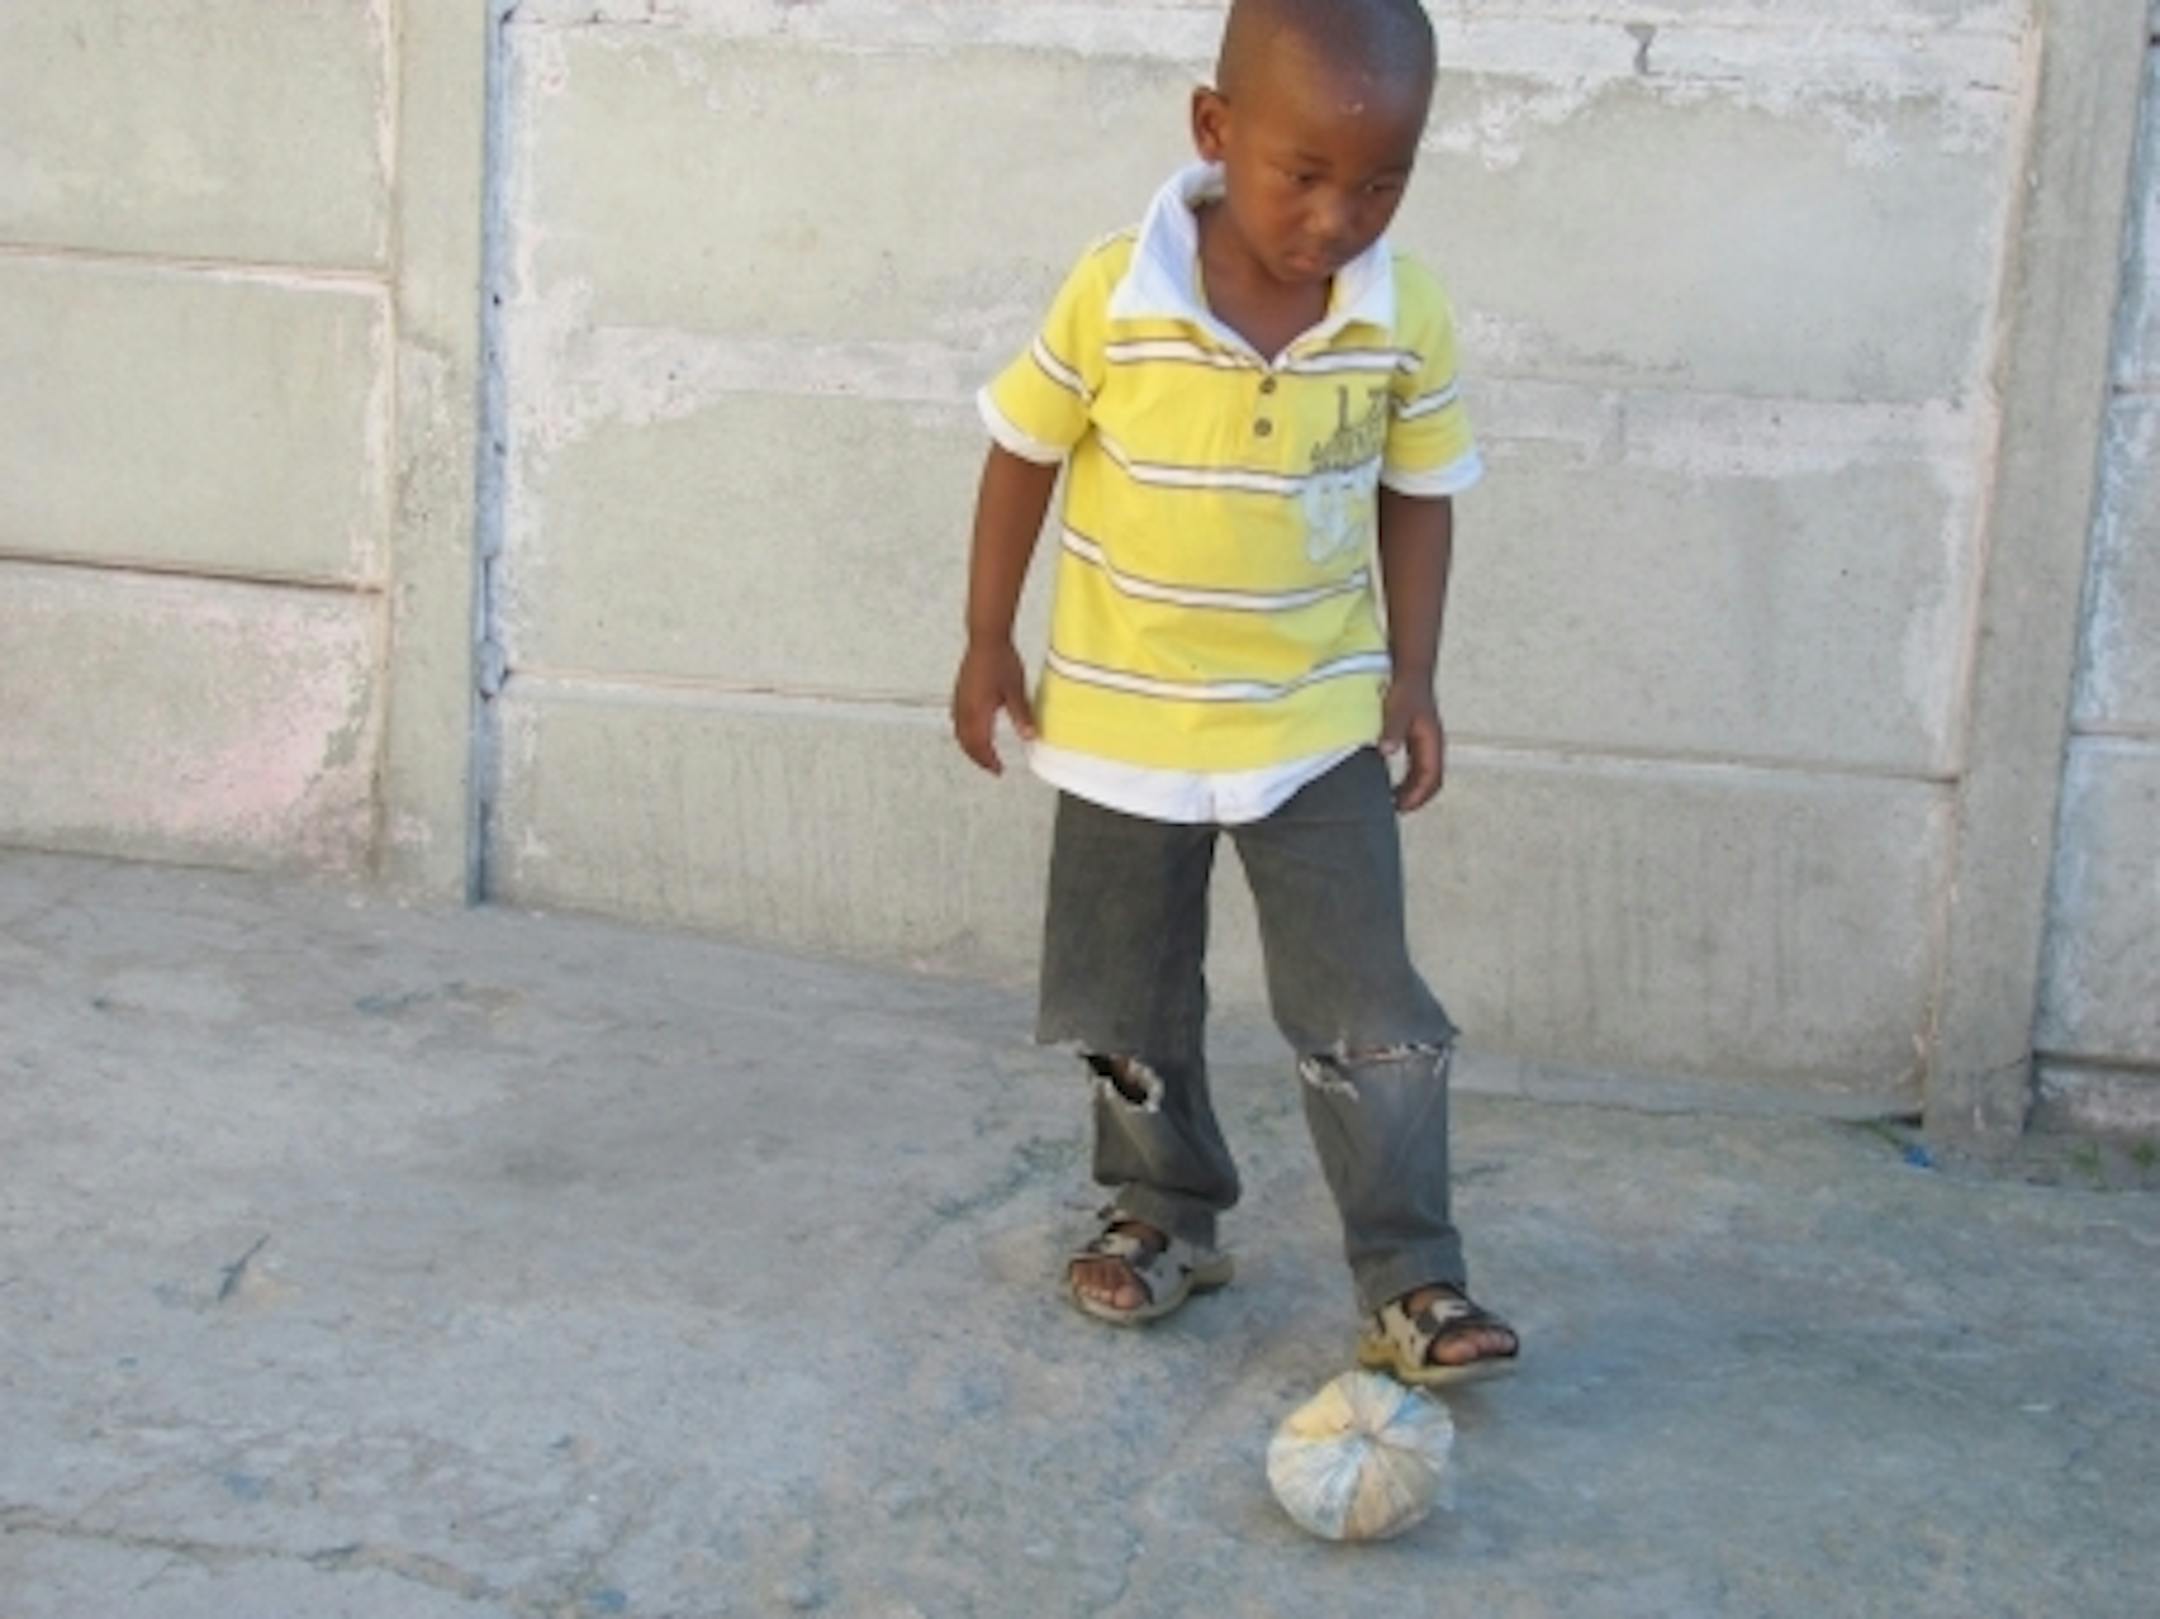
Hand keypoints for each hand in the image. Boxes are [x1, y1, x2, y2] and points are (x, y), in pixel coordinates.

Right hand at [951, 638, 1037, 775]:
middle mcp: (964, 708)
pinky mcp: (959, 692)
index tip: (999, 769)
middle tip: (992, 766)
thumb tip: (1030, 737)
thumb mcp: (1016, 690)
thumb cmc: (1001, 661)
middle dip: (978, 758)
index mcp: (977, 711)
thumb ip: (1021, 715)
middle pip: (966, 743)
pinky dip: (964, 733)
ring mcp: (959, 700)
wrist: (986, 638)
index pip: (980, 745)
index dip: (988, 760)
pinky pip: (957, 720)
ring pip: (959, 732)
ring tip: (983, 753)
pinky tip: (973, 730)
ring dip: (970, 747)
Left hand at [1380, 678, 1445, 812]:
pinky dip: (1406, 779)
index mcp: (1431, 741)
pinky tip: (1390, 782)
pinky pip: (1416, 766)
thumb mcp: (1398, 708)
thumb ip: (1393, 729)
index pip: (1431, 778)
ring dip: (1411, 790)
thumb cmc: (1406, 688)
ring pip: (1424, 774)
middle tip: (1395, 809)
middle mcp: (1432, 745)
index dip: (1418, 796)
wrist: (1410, 669)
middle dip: (1416, 798)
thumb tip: (1387, 750)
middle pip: (1431, 781)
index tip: (1400, 807)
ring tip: (1392, 801)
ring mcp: (1425, 742)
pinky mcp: (1415, 738)